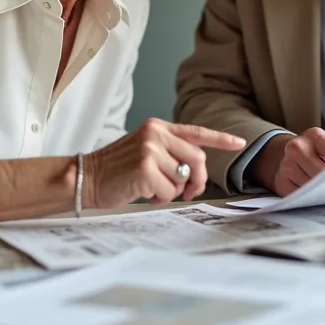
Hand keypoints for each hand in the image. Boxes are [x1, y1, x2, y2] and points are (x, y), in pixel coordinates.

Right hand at [83, 118, 245, 207]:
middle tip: (187, 193)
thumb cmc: (116, 170)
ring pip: (182, 179)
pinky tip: (142, 192)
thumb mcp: (144, 152)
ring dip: (170, 191)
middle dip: (196, 180)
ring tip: (149, 187)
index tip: (239, 143)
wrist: (85, 178)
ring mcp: (150, 150)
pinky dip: (158, 198)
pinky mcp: (145, 168)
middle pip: (197, 159)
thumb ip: (170, 154)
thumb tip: (195, 173)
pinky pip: (168, 191)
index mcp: (157, 127)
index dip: (220, 139)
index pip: (196, 132)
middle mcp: (156, 134)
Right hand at [254, 128, 324, 196]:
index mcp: (314, 135)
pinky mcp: (280, 181)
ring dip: (320, 193)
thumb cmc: (318, 155)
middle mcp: (297, 146)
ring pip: (309, 187)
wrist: (292, 156)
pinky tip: (311, 195)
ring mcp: (286, 164)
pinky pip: (298, 196)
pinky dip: (307, 199)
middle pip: (321, 173)